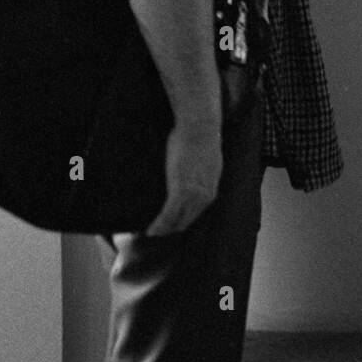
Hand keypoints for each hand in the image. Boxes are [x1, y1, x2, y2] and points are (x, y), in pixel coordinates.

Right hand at [145, 119, 222, 235]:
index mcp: (211, 188)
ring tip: (152, 234)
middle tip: (159, 234)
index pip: (197, 212)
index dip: (184, 220)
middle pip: (188, 221)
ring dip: (165, 230)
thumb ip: (202, 169)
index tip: (173, 225)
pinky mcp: (180, 191)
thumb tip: (193, 169)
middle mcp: (205, 196)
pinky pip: (168, 215)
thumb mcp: (206, 158)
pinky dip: (159, 225)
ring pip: (177, 221)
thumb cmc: (200, 136)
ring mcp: (193, 195)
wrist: (200, 127)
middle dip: (174, 229)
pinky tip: (150, 231)